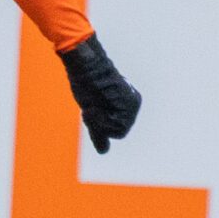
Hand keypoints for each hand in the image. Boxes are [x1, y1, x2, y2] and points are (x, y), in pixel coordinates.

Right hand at [58, 33, 141, 152]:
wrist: (85, 65)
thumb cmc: (86, 84)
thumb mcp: (93, 111)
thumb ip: (100, 131)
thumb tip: (104, 152)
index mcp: (128, 103)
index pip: (116, 128)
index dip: (99, 123)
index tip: (91, 106)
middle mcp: (134, 104)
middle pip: (119, 132)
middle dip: (100, 123)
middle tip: (91, 105)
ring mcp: (133, 106)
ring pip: (117, 132)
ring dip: (99, 122)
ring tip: (92, 104)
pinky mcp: (129, 106)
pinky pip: (115, 128)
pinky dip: (100, 120)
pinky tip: (94, 105)